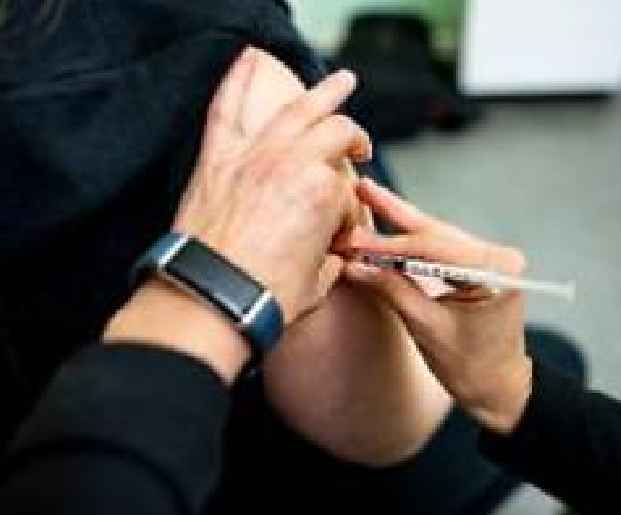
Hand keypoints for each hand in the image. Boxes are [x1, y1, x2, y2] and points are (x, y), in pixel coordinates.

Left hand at [105, 48, 370, 382]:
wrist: (210, 299)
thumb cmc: (264, 297)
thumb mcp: (318, 283)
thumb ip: (332, 260)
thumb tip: (334, 255)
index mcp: (324, 195)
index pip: (346, 192)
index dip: (347, 214)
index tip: (338, 234)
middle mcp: (293, 165)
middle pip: (336, 134)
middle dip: (354, 140)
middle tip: (360, 147)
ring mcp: (255, 156)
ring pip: (298, 109)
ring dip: (326, 91)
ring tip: (343, 81)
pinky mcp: (218, 159)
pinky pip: (228, 109)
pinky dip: (236, 81)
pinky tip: (249, 59)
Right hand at [341, 178, 531, 433]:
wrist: (499, 386)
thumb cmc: (470, 366)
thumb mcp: (427, 328)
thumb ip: (392, 289)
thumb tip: (353, 264)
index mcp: (496, 270)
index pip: (433, 247)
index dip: (388, 243)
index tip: (352, 240)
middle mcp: (497, 257)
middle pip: (435, 231)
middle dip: (394, 213)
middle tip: (362, 187)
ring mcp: (488, 259)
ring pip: (435, 235)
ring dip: (399, 223)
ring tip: (369, 195)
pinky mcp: (477, 265)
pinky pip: (439, 249)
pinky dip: (410, 242)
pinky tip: (388, 223)